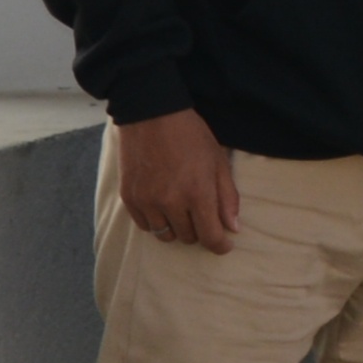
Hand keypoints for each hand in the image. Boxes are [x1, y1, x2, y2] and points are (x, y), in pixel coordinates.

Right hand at [112, 108, 243, 254]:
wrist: (151, 116)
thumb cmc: (191, 136)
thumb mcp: (218, 162)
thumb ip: (227, 197)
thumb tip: (233, 228)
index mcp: (198, 193)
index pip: (210, 237)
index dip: (220, 245)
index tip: (224, 245)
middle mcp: (171, 202)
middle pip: (189, 237)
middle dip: (200, 230)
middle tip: (202, 214)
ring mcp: (147, 202)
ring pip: (166, 235)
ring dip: (178, 228)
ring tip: (182, 209)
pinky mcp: (129, 199)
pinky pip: (146, 226)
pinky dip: (157, 222)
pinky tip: (163, 206)